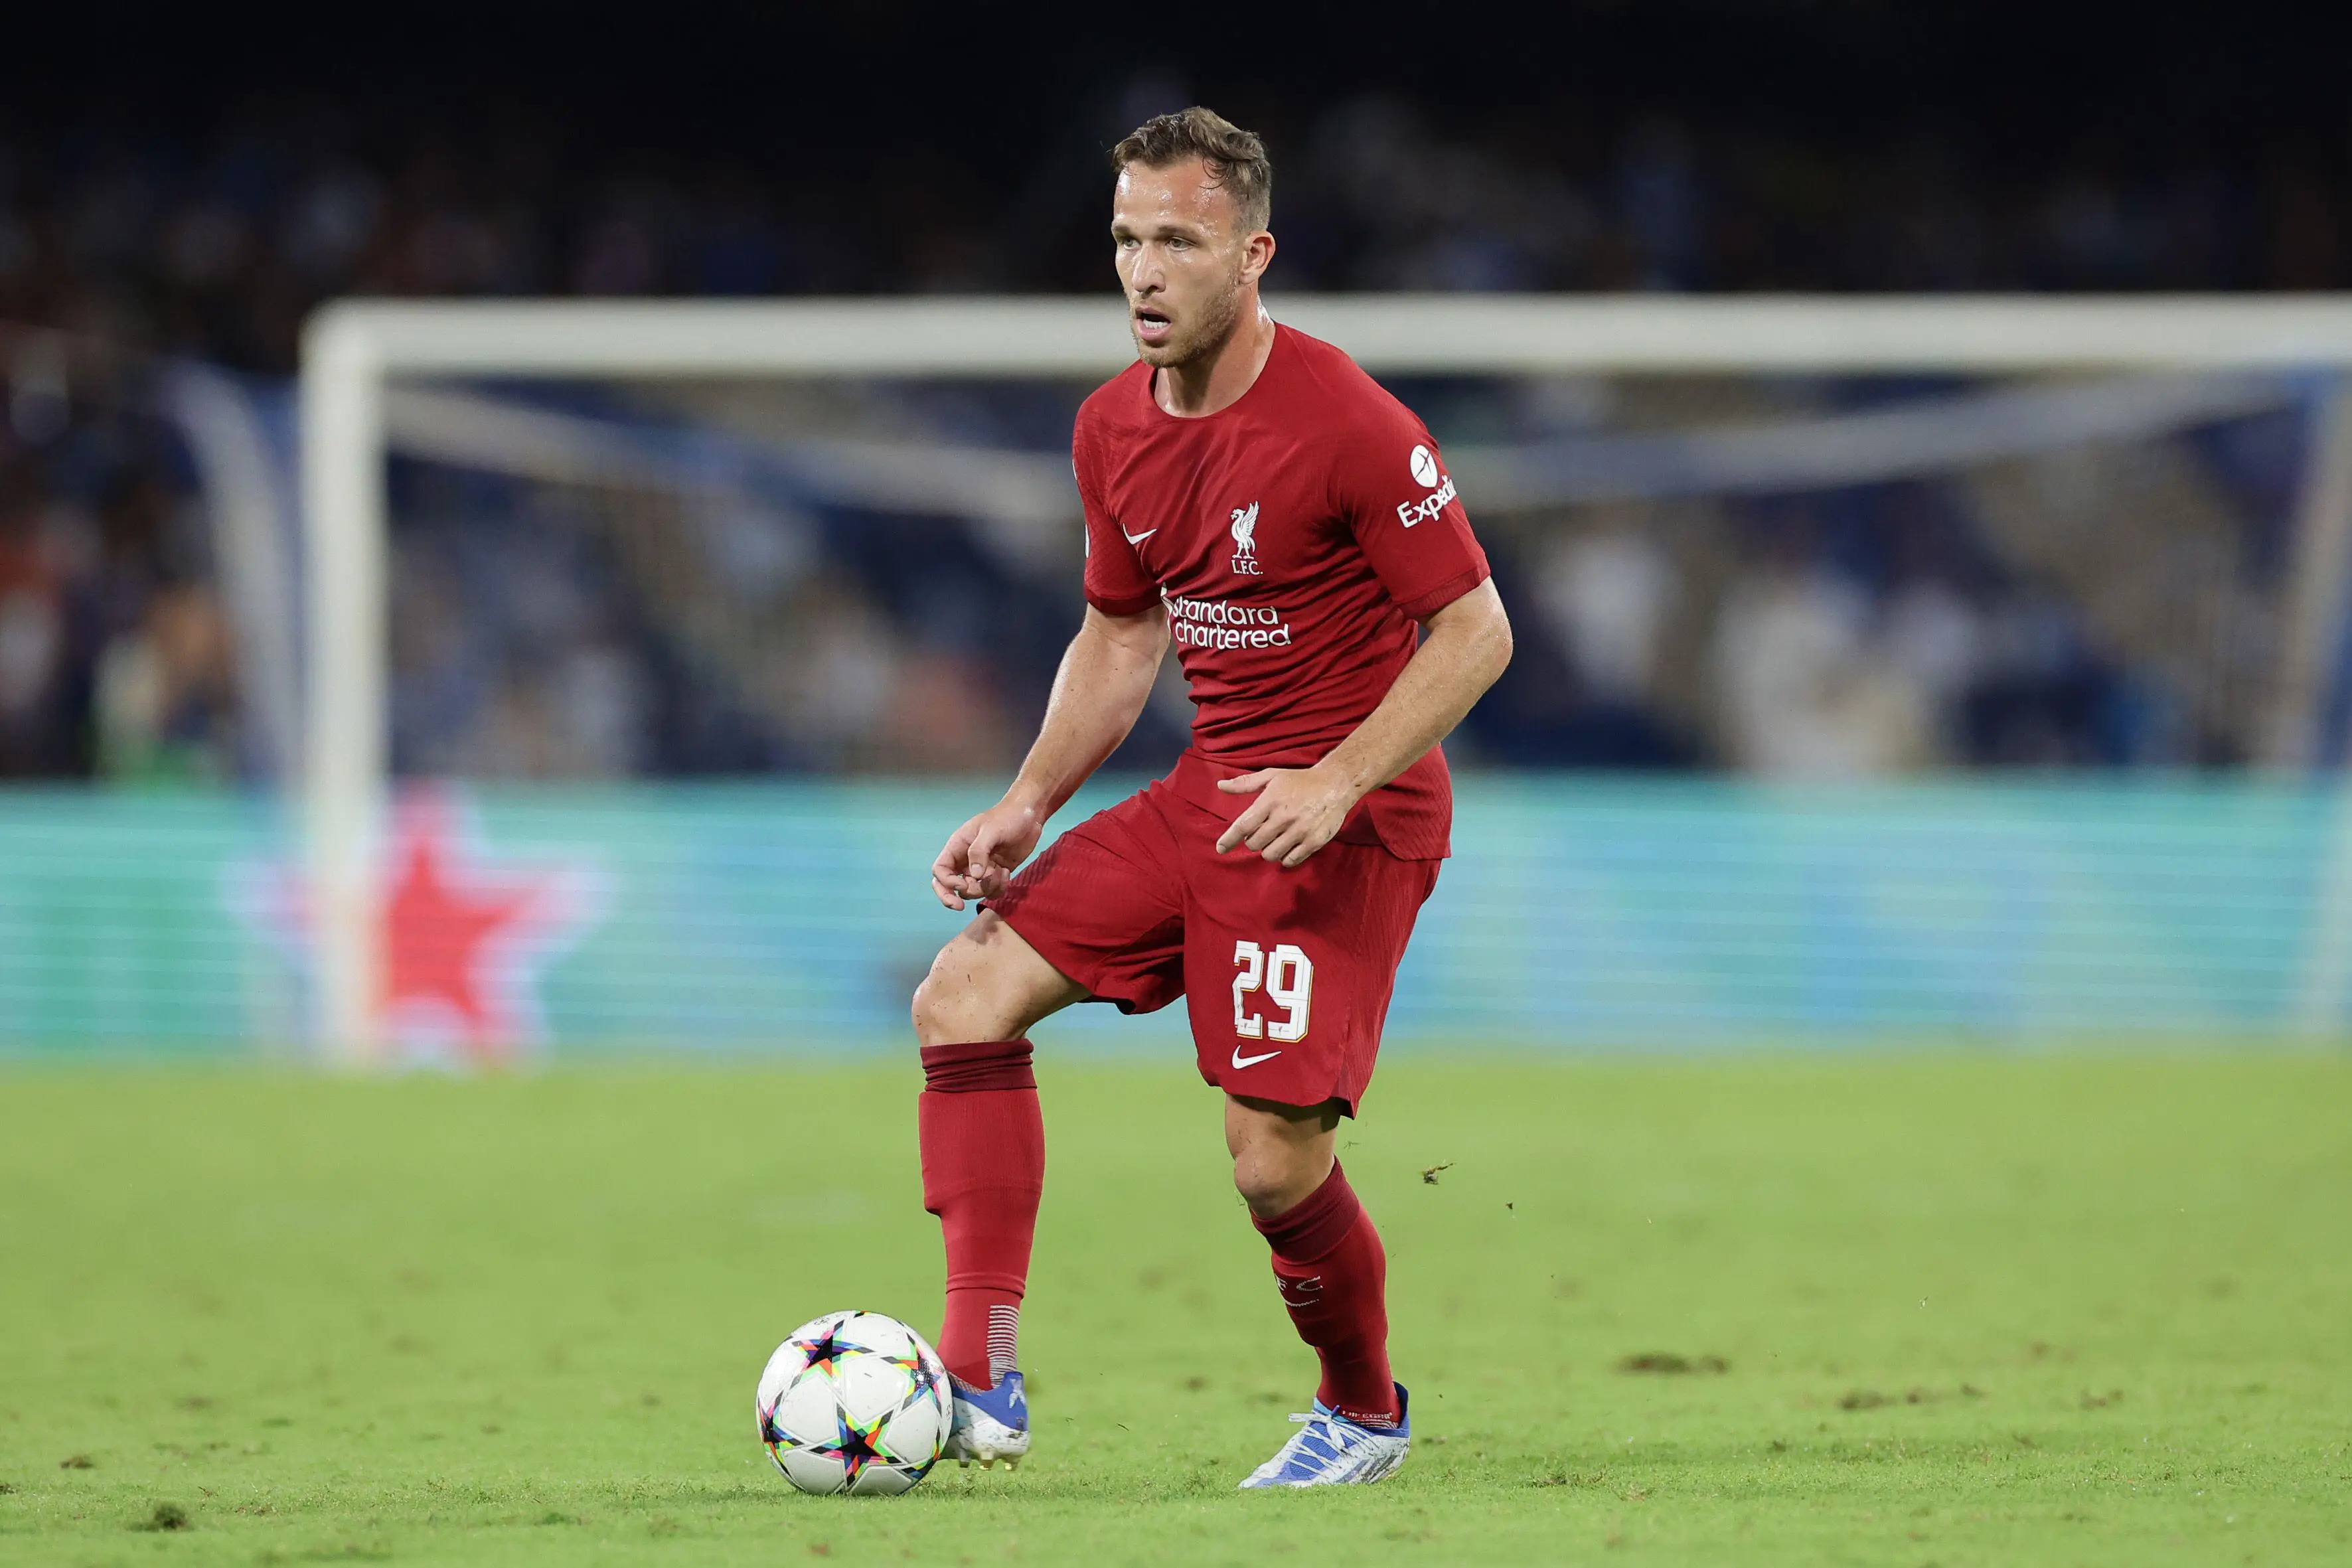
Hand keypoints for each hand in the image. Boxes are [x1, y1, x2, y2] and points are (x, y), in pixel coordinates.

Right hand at [931, 797, 1045, 909]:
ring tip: (1000, 872)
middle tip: (964, 904)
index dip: (946, 883)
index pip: (940, 870)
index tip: (962, 885)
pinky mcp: (996, 874)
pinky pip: (991, 891)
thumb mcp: (991, 831)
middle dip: (957, 896)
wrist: (1029, 816)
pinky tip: (1007, 873)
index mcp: (957, 847)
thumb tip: (974, 876)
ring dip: (986, 888)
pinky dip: (999, 888)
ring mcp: (981, 869)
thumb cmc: (1007, 817)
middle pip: (950, 886)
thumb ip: (979, 852)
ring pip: (973, 891)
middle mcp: (965, 860)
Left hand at [1214, 764, 1359, 867]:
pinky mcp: (1314, 842)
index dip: (1229, 839)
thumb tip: (1220, 785)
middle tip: (1262, 832)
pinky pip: (1290, 860)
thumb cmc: (1300, 780)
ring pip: (1270, 854)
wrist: (1335, 784)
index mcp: (1270, 801)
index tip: (1220, 848)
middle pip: (1255, 844)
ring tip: (1275, 839)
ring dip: (1268, 850)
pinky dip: (1285, 857)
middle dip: (1253, 841)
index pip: (1243, 825)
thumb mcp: (1271, 776)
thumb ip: (1245, 783)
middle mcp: (1283, 817)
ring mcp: (1299, 831)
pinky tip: (1288, 846)